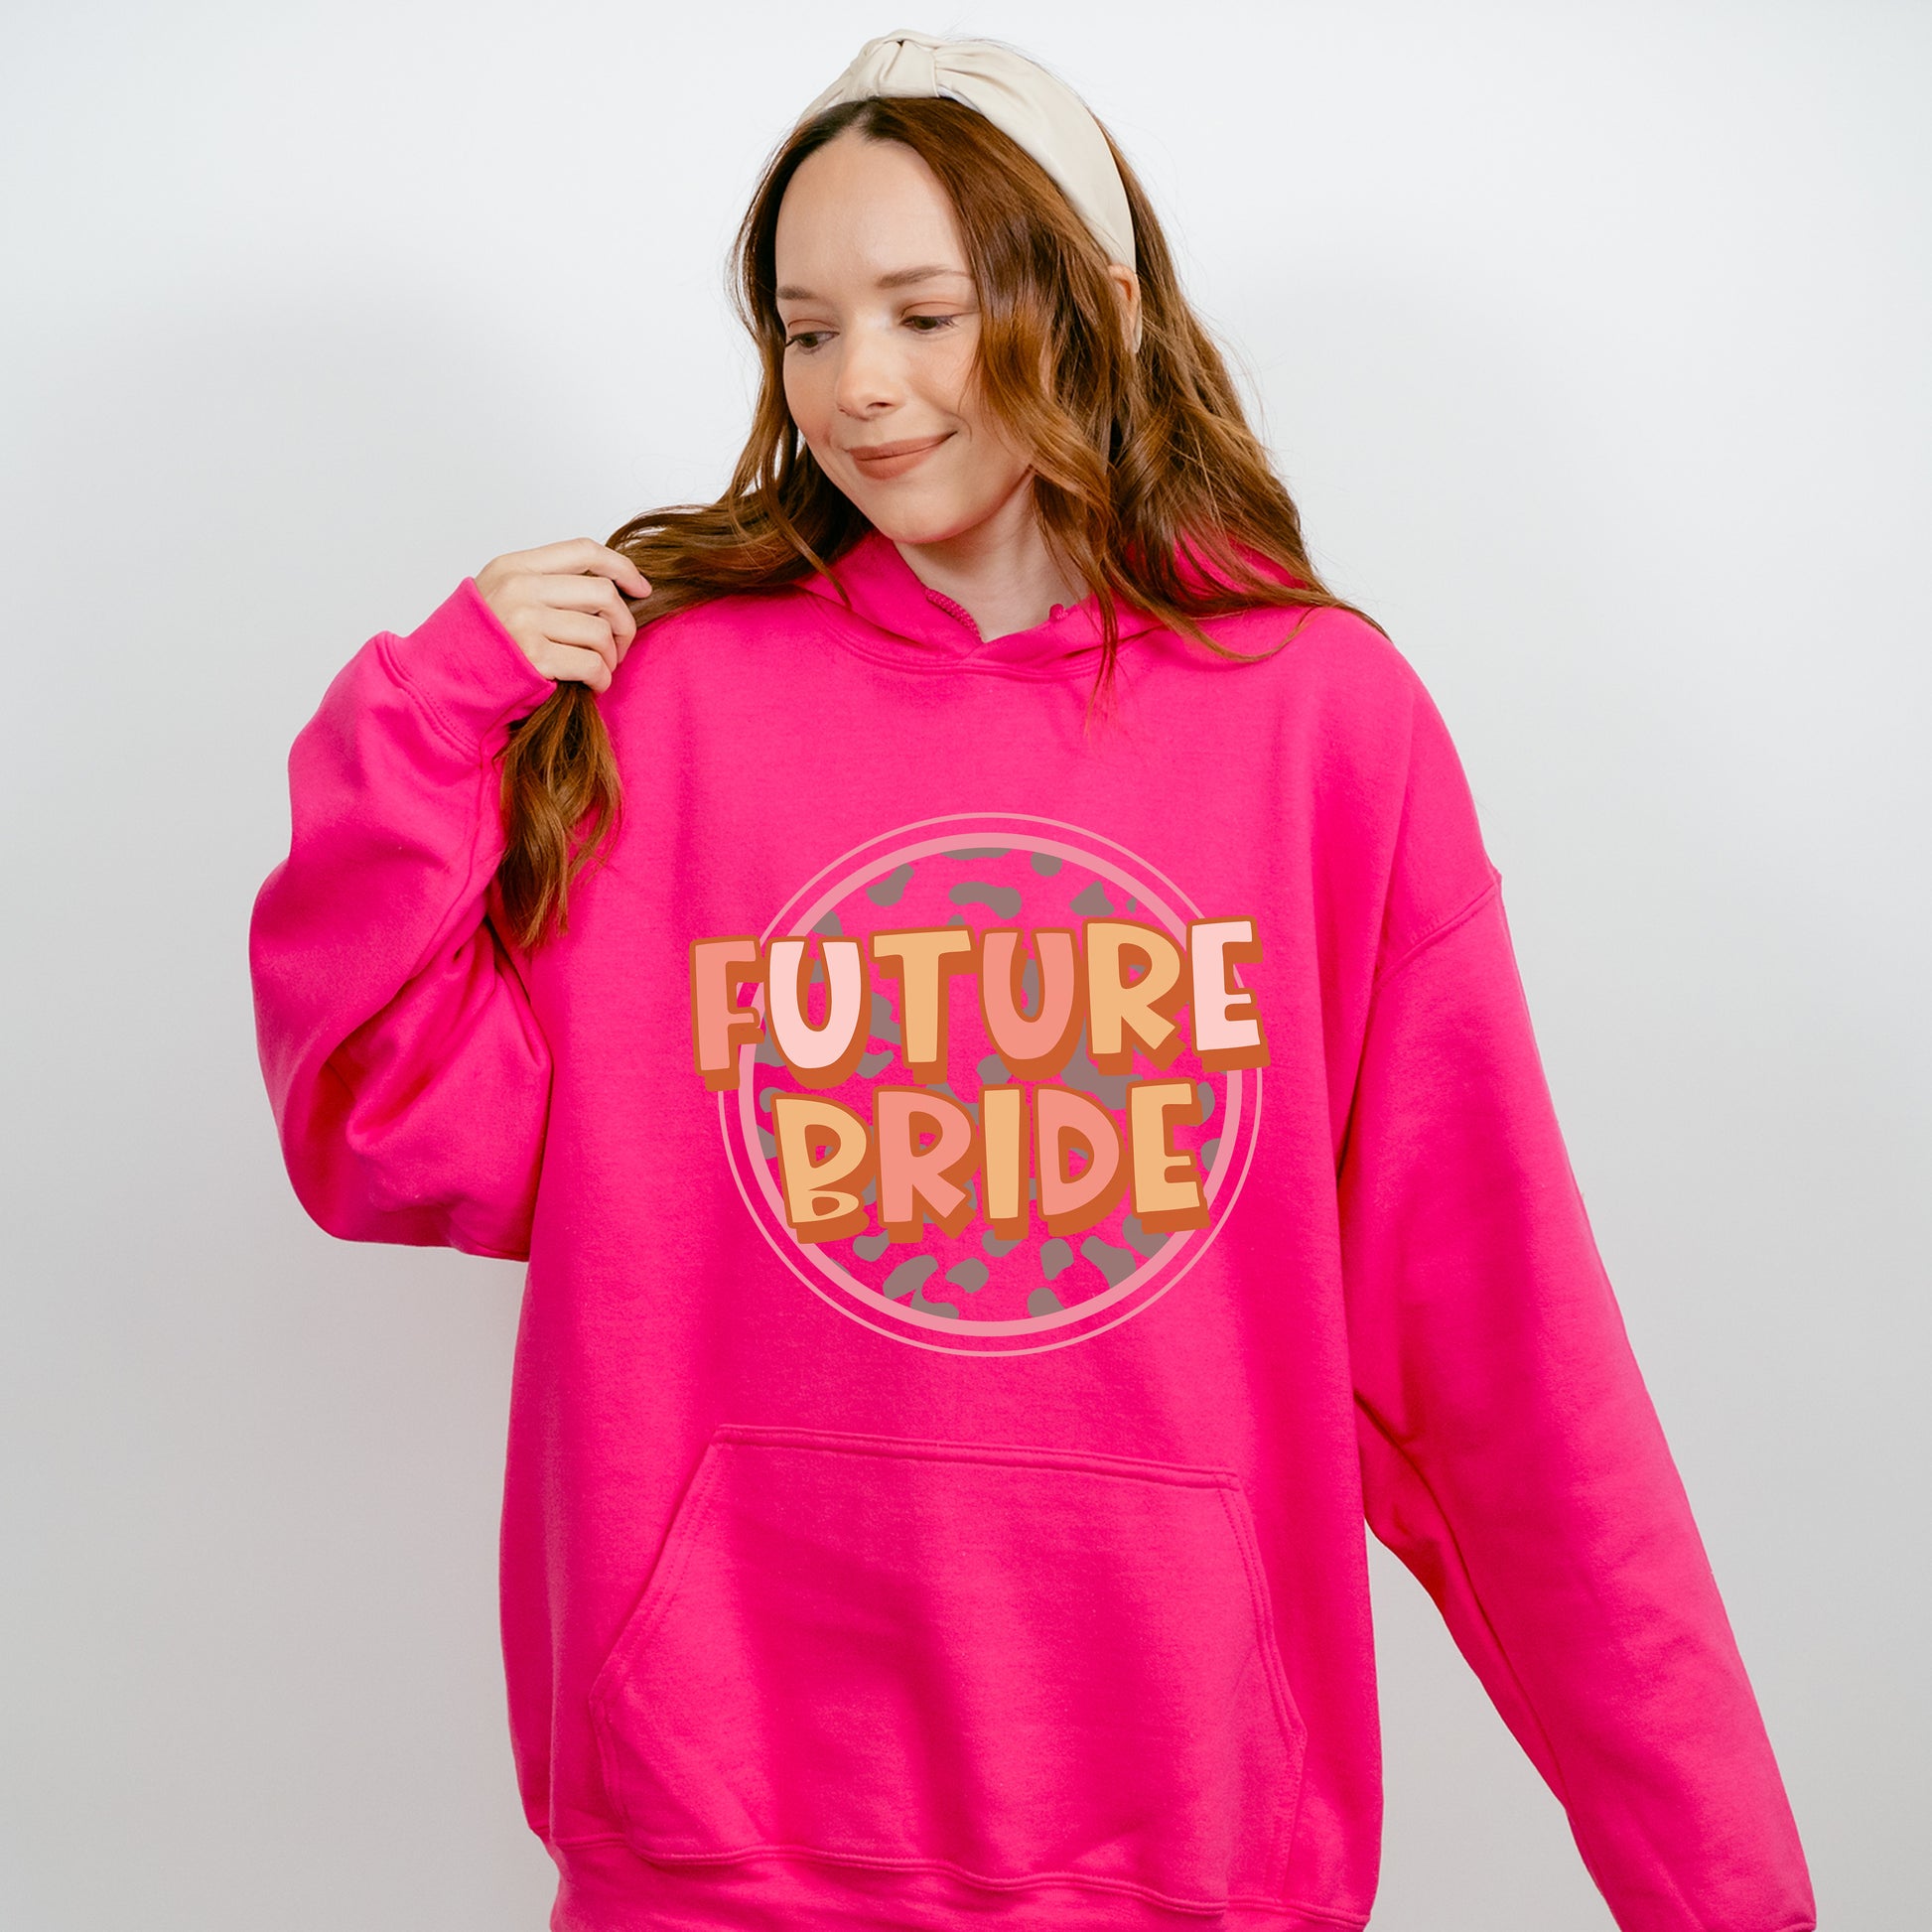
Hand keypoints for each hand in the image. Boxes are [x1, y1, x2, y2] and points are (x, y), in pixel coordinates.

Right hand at [474, 539, 652, 693]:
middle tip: (619, 645)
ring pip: (600, 631)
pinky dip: (601, 678)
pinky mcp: (533, 658)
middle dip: (623, 623)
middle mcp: (520, 588)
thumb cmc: (474, 644)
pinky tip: (593, 684)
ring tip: (601, 668)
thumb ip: (542, 584)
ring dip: (611, 656)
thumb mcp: (499, 595)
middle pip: (602, 593)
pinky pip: (591, 664)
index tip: (641, 589)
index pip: (584, 551)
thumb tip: (603, 589)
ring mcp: (525, 621)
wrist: (438, 681)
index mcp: (515, 567)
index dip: (621, 568)